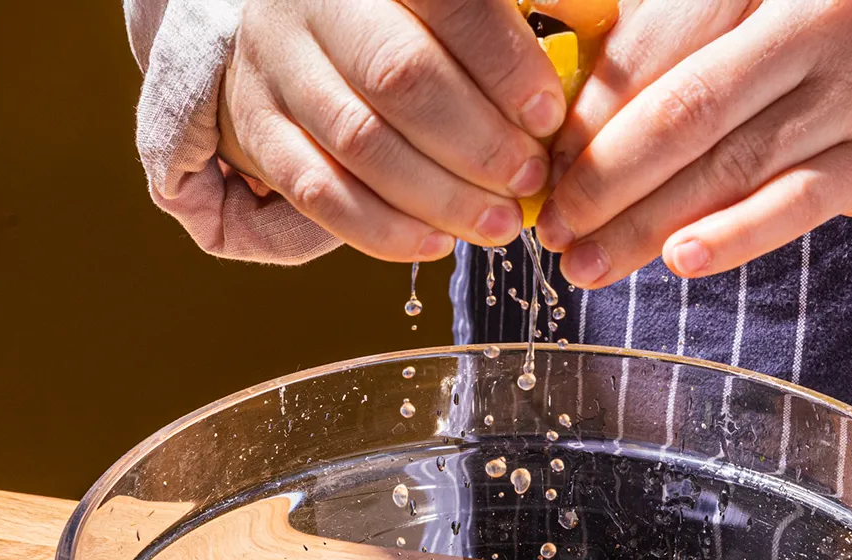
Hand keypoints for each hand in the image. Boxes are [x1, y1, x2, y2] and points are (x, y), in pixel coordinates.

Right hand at [218, 0, 568, 260]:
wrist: (287, 40)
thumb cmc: (400, 24)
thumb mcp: (454, 5)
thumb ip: (516, 13)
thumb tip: (591, 26)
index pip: (449, 1)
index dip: (504, 65)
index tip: (547, 118)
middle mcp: (317, 2)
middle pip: (402, 77)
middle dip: (478, 143)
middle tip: (528, 183)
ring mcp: (280, 68)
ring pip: (362, 143)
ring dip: (441, 197)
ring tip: (497, 226)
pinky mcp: (261, 133)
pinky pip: (321, 194)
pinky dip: (384, 230)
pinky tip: (436, 243)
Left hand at [537, 0, 851, 285]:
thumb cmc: (849, 48)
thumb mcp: (769, 20)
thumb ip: (686, 61)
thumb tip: (579, 137)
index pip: (653, 44)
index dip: (589, 114)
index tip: (543, 166)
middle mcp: (810, 14)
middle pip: (681, 107)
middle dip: (602, 177)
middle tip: (550, 226)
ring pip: (725, 165)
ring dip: (644, 224)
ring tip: (585, 265)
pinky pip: (789, 204)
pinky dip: (730, 235)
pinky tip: (677, 261)